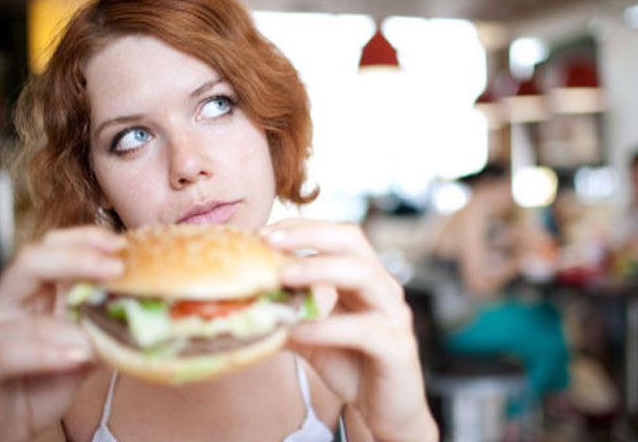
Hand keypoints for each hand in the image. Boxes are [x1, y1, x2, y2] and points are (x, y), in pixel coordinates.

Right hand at [0, 226, 124, 441]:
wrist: (6, 430)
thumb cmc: (43, 384)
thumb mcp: (86, 350)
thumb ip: (109, 328)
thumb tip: (154, 312)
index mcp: (33, 291)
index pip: (52, 246)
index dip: (84, 239)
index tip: (120, 244)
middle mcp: (5, 302)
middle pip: (31, 260)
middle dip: (77, 258)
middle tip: (116, 268)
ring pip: (19, 305)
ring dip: (67, 320)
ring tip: (99, 335)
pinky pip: (6, 352)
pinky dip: (44, 353)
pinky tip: (74, 357)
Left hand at [261, 219, 437, 441]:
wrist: (385, 408)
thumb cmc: (350, 363)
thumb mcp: (309, 334)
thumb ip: (284, 315)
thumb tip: (239, 303)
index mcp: (364, 276)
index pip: (337, 236)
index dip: (302, 228)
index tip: (263, 232)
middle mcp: (383, 286)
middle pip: (353, 242)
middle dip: (310, 235)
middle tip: (270, 240)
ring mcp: (394, 313)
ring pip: (363, 275)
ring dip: (319, 270)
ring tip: (282, 276)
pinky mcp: (397, 346)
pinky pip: (363, 329)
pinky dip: (328, 327)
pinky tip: (298, 330)